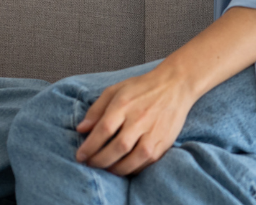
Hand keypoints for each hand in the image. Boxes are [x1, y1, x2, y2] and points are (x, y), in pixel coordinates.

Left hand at [74, 65, 195, 175]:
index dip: (89, 146)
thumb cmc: (142, 88)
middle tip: (90, 164)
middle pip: (116, 147)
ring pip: (132, 160)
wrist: (175, 86)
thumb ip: (96, 109)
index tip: (80, 156)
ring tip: (106, 168)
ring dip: (115, 169)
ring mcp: (153, 133)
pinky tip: (124, 167)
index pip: (103, 129)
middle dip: (100, 160)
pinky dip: (132, 169)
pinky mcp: (164, 143)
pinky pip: (145, 163)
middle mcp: (139, 119)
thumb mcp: (115, 90)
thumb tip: (81, 129)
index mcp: (124, 104)